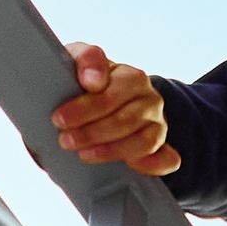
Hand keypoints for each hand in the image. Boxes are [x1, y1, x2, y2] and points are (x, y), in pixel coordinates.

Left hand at [54, 40, 180, 178]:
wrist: (104, 96)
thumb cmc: (89, 78)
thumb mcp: (81, 59)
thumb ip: (87, 59)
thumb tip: (94, 81)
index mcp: (133, 77)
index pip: (110, 97)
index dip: (83, 110)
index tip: (59, 119)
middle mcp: (150, 99)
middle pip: (125, 122)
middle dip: (91, 133)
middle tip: (65, 140)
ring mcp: (158, 124)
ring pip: (143, 143)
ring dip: (111, 151)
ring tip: (84, 154)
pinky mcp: (161, 146)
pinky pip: (167, 159)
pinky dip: (153, 165)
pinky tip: (129, 166)